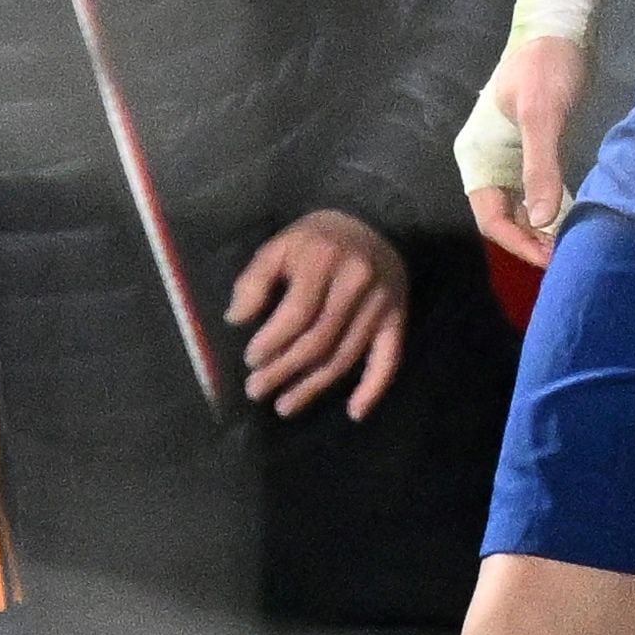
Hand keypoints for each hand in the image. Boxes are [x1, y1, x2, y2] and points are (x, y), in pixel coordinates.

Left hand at [228, 207, 410, 418]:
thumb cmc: (317, 239)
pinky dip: (373, 389)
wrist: (376, 221)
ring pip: (345, 357)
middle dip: (284, 370)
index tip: (250, 360)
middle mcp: (357, 284)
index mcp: (323, 260)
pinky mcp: (398, 319)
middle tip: (257, 390)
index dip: (272, 341)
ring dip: (314, 387)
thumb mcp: (280, 245)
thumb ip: (255, 280)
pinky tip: (354, 413)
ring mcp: (381, 304)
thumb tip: (236, 320)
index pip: (297, 313)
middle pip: (318, 341)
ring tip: (285, 406)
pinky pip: (389, 359)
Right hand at [463, 31, 588, 267]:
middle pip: (503, 217)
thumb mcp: (544, 116)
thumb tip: (540, 220)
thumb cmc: (546, 68)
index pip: (489, 217)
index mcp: (477, 156)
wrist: (560, 28)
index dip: (517, 243)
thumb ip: (540, 168)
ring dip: (542, 228)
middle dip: (531, 241)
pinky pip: (536, 191)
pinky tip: (572, 219)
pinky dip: (551, 208)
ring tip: (570, 245)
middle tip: (565, 257)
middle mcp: (487, 162)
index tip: (548, 259)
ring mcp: (509, 158)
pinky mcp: (531, 150)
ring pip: (520, 207)